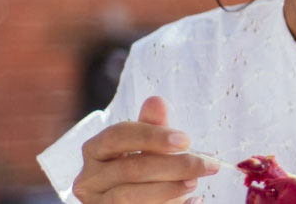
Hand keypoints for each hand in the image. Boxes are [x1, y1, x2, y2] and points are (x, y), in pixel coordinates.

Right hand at [72, 96, 219, 203]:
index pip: (117, 136)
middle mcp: (89, 178)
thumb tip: (156, 101)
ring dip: (168, 189)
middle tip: (206, 165)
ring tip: (195, 182)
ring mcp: (96, 202)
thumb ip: (153, 127)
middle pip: (130, 169)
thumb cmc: (140, 171)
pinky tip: (192, 201)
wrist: (137, 202)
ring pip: (128, 196)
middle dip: (173, 166)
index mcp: (96, 151)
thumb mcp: (148, 148)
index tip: (185, 140)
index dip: (151, 136)